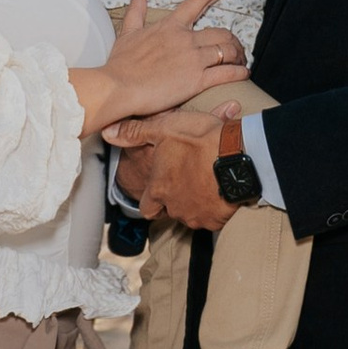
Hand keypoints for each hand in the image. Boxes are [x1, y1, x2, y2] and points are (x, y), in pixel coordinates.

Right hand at [101, 0, 245, 116]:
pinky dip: (239, 72)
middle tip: (237, 48)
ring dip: (238, 56)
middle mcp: (186, 39)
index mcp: (171, 25)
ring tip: (241, 62)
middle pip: (222, 32)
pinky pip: (226, 73)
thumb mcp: (128, 31)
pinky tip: (243, 74)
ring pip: (227, 51)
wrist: (117, 86)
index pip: (199, 0)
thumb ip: (137, 9)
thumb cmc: (121, 63)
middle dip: (233, 40)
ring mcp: (193, 59)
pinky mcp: (196, 80)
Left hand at [112, 111, 239, 231]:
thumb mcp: (164, 128)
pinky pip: (213, 217)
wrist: (240, 155)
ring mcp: (197, 216)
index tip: (161, 187)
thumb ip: (134, 133)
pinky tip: (221, 188)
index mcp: (159, 189)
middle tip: (188, 179)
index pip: (146, 207)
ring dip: (195, 202)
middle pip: (171, 210)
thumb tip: (107, 133)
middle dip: (176, 199)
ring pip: (192, 214)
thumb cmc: (201, 140)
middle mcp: (175, 207)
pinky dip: (215, 206)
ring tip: (206, 180)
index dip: (151, 198)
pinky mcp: (218, 219)